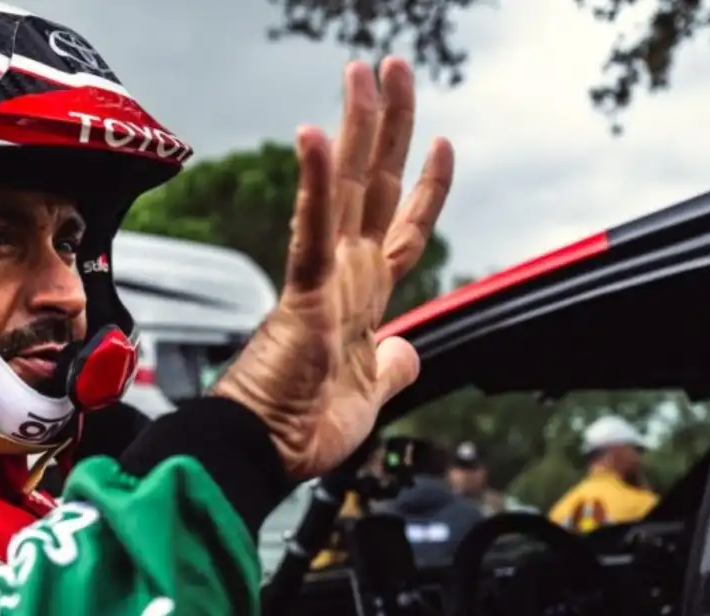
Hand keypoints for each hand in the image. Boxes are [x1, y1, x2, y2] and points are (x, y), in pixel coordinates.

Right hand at [211, 58, 453, 480]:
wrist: (265, 456)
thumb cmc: (302, 429)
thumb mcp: (373, 394)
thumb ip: (393, 364)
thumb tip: (409, 350)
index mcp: (362, 298)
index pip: (402, 227)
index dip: (428, 186)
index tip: (444, 143)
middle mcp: (344, 277)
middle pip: (377, 186)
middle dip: (391, 124)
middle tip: (393, 66)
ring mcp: (323, 280)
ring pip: (348, 190)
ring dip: (357, 127)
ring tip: (364, 72)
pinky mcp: (303, 294)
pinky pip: (313, 230)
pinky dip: (316, 184)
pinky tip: (317, 136)